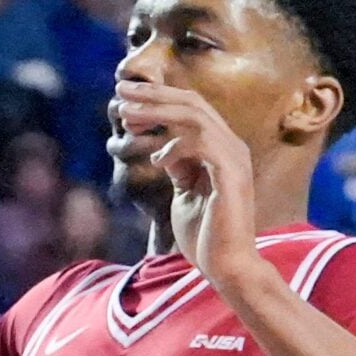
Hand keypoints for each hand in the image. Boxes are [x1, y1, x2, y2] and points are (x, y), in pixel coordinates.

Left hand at [112, 83, 258, 292]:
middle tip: (120, 88)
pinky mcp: (231, 176)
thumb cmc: (206, 234)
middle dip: (153, 94)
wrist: (226, 266)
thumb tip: (163, 150)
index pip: (190, 109)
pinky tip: (156, 159)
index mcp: (221, 149)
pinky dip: (176, 146)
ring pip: (195, 117)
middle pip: (192, 104)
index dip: (157, 99)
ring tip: (126, 114)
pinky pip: (203, 144)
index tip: (125, 99)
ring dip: (157, 111)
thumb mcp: (185, 193)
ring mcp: (234, 160)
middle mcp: (231, 148)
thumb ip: (178, 168)